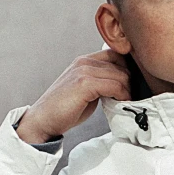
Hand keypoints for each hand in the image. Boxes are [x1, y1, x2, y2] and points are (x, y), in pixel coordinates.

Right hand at [17, 49, 131, 143]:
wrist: (43, 120)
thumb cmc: (65, 109)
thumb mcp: (86, 90)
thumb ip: (101, 82)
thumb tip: (124, 84)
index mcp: (84, 60)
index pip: (116, 54)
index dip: (128, 68)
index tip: (130, 85)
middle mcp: (84, 61)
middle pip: (122, 64)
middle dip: (130, 81)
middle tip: (130, 96)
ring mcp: (84, 71)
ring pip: (121, 75)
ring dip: (128, 90)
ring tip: (124, 102)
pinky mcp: (84, 83)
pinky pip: (115, 85)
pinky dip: (122, 96)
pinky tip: (119, 103)